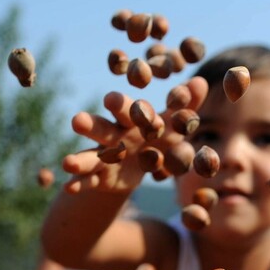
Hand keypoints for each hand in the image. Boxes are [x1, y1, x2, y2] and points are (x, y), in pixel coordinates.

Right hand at [61, 76, 208, 192]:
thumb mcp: (174, 126)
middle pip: (101, 128)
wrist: (145, 164)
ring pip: (90, 157)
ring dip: (79, 160)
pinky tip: (67, 188)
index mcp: (132, 120)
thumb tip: (202, 82)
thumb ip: (185, 107)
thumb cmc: (160, 137)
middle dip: (90, 125)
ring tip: (67, 163)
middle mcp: (114, 135)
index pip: (127, 111)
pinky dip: (78, 184)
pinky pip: (88, 181)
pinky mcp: (101, 177)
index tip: (111, 100)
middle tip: (77, 121)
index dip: (121, 107)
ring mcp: (105, 157)